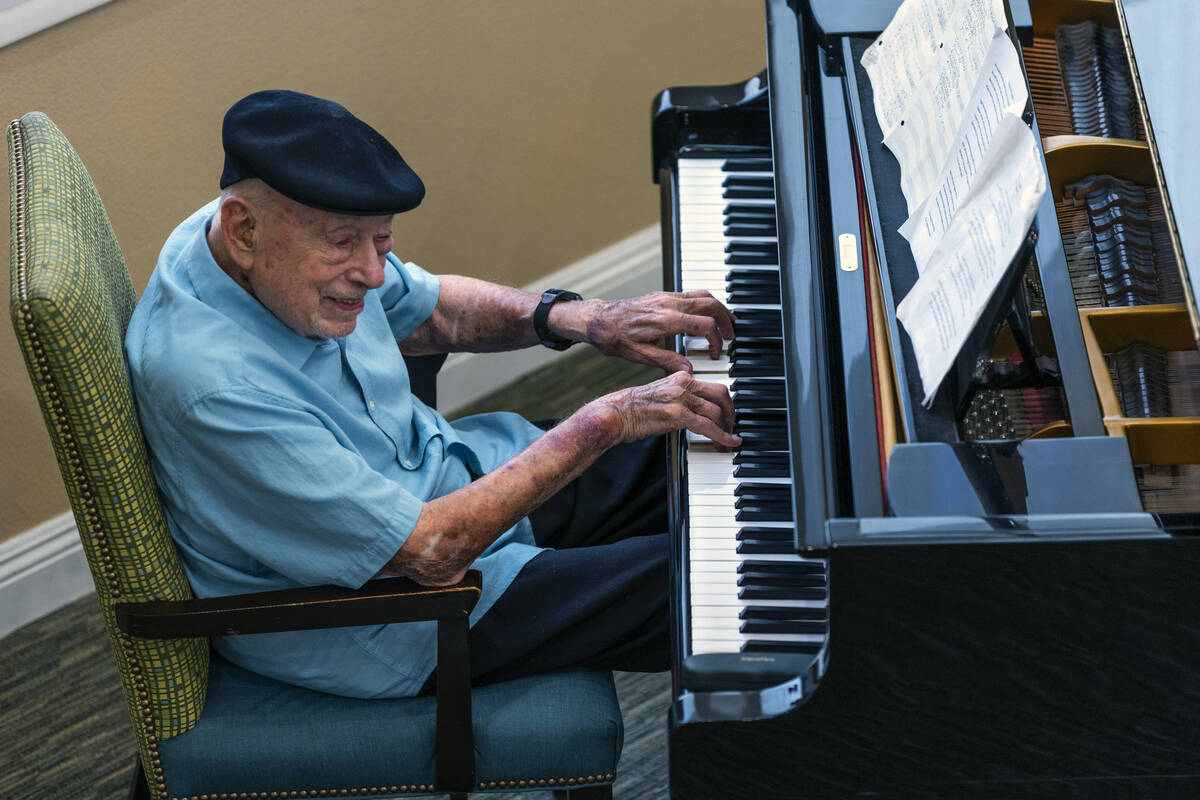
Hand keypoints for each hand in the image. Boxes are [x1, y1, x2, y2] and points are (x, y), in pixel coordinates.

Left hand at [582, 290, 734, 372]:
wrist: (597, 320)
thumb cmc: (613, 337)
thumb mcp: (639, 355)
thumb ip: (666, 361)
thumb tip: (689, 370)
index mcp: (665, 320)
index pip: (704, 326)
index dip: (715, 341)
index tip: (714, 354)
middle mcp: (668, 304)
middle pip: (710, 305)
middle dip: (725, 321)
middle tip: (731, 337)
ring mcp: (666, 296)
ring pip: (704, 295)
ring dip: (719, 308)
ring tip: (727, 323)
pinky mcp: (662, 295)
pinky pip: (692, 294)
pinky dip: (706, 302)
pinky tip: (708, 313)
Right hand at [592, 371, 740, 448]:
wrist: (614, 413)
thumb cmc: (632, 409)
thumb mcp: (661, 396)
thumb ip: (681, 400)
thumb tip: (696, 415)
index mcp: (680, 377)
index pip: (712, 386)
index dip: (724, 403)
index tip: (727, 415)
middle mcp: (683, 384)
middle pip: (721, 394)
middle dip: (731, 413)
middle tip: (732, 426)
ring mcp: (681, 398)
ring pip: (716, 411)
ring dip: (726, 428)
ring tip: (728, 440)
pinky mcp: (677, 414)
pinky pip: (707, 426)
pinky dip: (721, 436)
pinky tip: (727, 443)